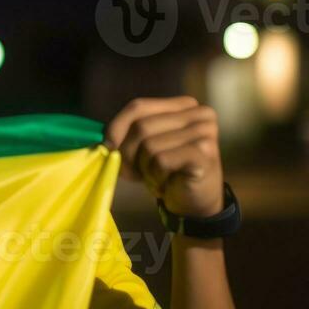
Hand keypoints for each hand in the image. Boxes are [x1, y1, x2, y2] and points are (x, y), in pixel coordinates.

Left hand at [104, 97, 223, 217]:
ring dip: (144, 169)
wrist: (196, 203)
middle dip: (128, 154)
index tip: (109, 148)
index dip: (116, 128)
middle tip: (134, 174)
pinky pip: (161, 161)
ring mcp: (204, 133)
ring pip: (149, 146)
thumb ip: (130, 132)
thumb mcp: (147, 144)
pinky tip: (166, 184)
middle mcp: (199, 114)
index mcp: (185, 105)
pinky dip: (156, 177)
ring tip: (156, 178)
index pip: (138, 107)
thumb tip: (105, 141)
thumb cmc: (168, 171)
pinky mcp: (204, 154)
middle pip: (142, 127)